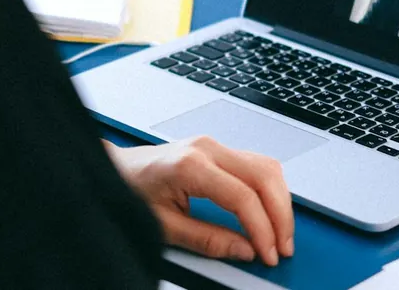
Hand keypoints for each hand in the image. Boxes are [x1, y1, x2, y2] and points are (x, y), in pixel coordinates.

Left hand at [104, 136, 293, 266]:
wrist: (115, 169)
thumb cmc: (131, 190)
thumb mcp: (164, 225)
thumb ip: (207, 239)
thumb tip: (244, 250)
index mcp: (190, 165)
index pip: (243, 197)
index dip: (262, 229)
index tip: (268, 252)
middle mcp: (207, 148)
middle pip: (264, 177)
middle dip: (280, 216)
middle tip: (283, 247)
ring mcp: (213, 144)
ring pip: (266, 167)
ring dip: (280, 201)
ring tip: (280, 234)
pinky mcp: (217, 149)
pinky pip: (257, 164)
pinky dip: (270, 189)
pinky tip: (270, 212)